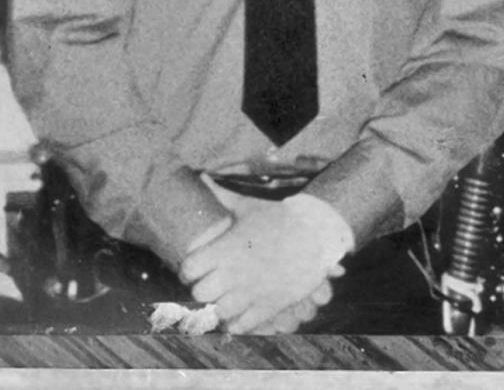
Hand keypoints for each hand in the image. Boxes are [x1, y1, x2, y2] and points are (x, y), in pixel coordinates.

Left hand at [179, 197, 341, 333]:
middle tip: (207, 284)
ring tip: (221, 300)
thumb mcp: (248, 206)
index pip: (188, 269)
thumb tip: (202, 176)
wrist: (315, 233)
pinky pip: (240, 327)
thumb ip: (221, 195)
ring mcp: (251, 292)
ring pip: (218, 314)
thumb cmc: (279, 217)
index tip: (194, 268)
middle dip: (200, 291)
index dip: (188, 270)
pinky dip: (235, 323)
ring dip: (217, 309)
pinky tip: (238, 312)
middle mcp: (234, 273)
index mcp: (226, 248)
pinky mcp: (268, 306)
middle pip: (199, 294)